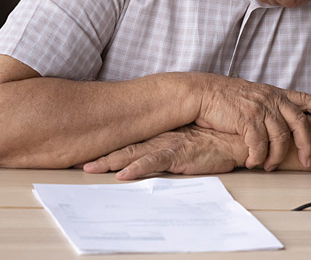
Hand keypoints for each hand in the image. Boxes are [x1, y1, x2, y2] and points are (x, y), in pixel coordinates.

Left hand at [83, 125, 246, 179]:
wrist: (237, 138)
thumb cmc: (215, 141)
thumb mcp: (188, 143)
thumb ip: (170, 147)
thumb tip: (151, 154)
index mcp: (160, 135)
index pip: (128, 141)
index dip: (106, 146)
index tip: (84, 152)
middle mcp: (160, 138)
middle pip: (123, 146)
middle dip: (99, 154)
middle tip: (74, 160)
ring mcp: (168, 145)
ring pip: (133, 154)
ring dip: (111, 161)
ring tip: (90, 168)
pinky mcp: (179, 154)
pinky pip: (154, 162)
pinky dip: (137, 168)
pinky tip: (123, 175)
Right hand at [195, 76, 310, 170]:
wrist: (203, 93)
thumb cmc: (227, 98)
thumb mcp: (256, 96)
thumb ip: (272, 107)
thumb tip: (284, 124)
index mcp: (277, 93)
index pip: (307, 100)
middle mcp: (272, 99)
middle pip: (300, 124)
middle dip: (308, 145)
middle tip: (310, 161)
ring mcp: (260, 108)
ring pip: (280, 138)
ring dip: (277, 157)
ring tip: (270, 166)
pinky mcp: (247, 119)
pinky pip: (259, 145)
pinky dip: (258, 157)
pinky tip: (253, 163)